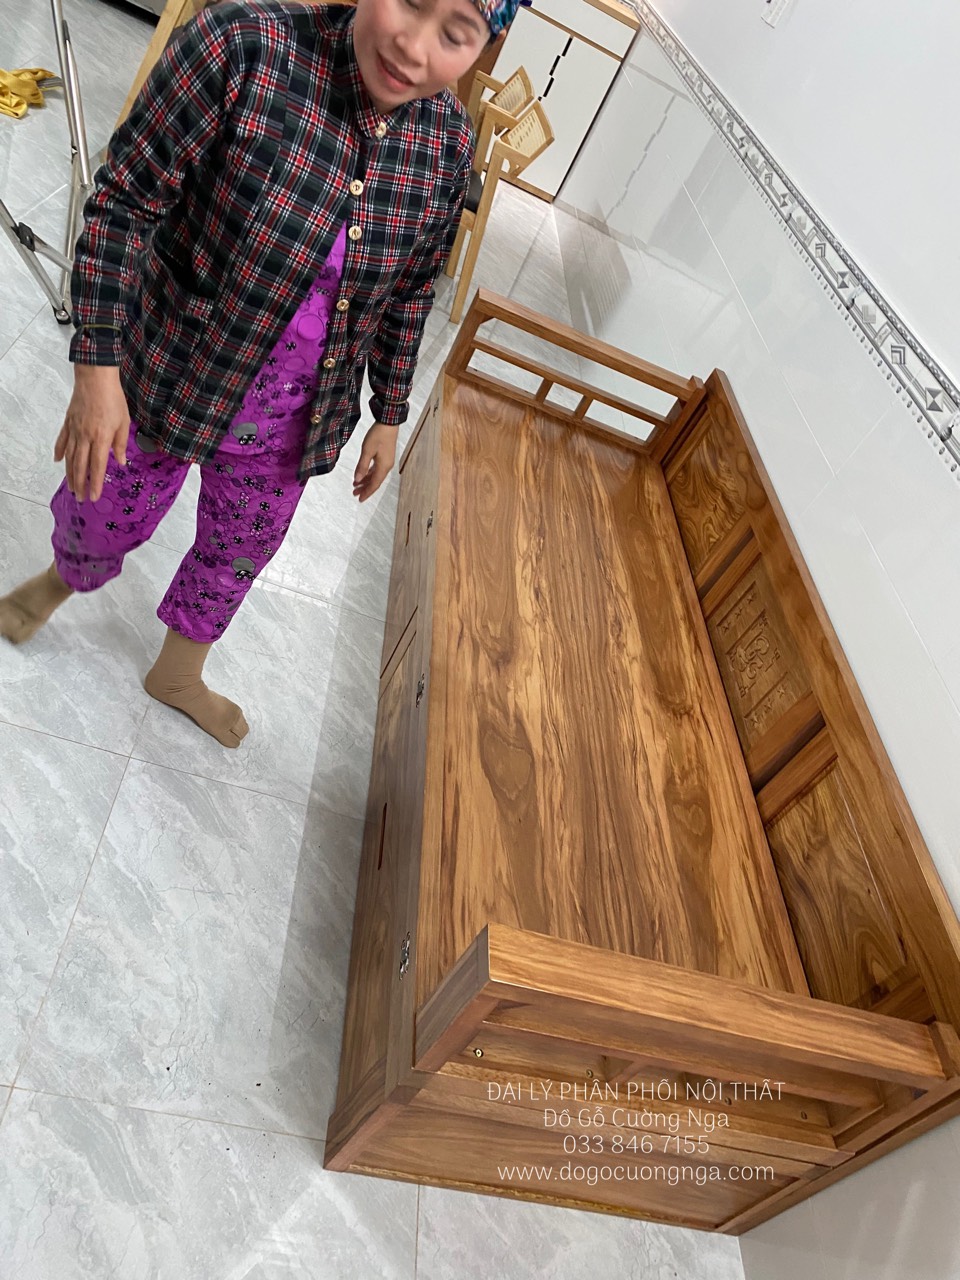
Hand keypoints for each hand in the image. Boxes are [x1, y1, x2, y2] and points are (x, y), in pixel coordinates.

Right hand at [54, 364, 130, 502]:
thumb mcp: (124, 423)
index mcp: (101, 438)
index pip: (97, 467)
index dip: (95, 484)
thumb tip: (120, 462)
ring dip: (70, 474)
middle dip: (81, 485)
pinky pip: (62, 440)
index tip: (94, 497)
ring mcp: (74, 430)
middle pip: (81, 466)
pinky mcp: (68, 422)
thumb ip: (121, 444)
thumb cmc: (113, 399)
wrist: (95, 378)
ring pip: (70, 457)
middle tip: (81, 498)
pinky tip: (58, 461)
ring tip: (72, 487)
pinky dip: (60, 451)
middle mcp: (85, 437)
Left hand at [352, 421, 397, 502]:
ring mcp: (387, 461)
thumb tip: (357, 479)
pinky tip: (364, 474)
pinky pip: (377, 470)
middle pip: (375, 482)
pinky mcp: (385, 457)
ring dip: (366, 481)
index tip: (359, 499)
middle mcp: (387, 466)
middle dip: (365, 488)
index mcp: (383, 467)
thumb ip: (362, 466)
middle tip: (355, 493)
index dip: (367, 492)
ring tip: (356, 485)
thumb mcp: (367, 451)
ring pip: (375, 476)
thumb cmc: (378, 435)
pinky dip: (370, 474)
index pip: (374, 484)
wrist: (388, 423)